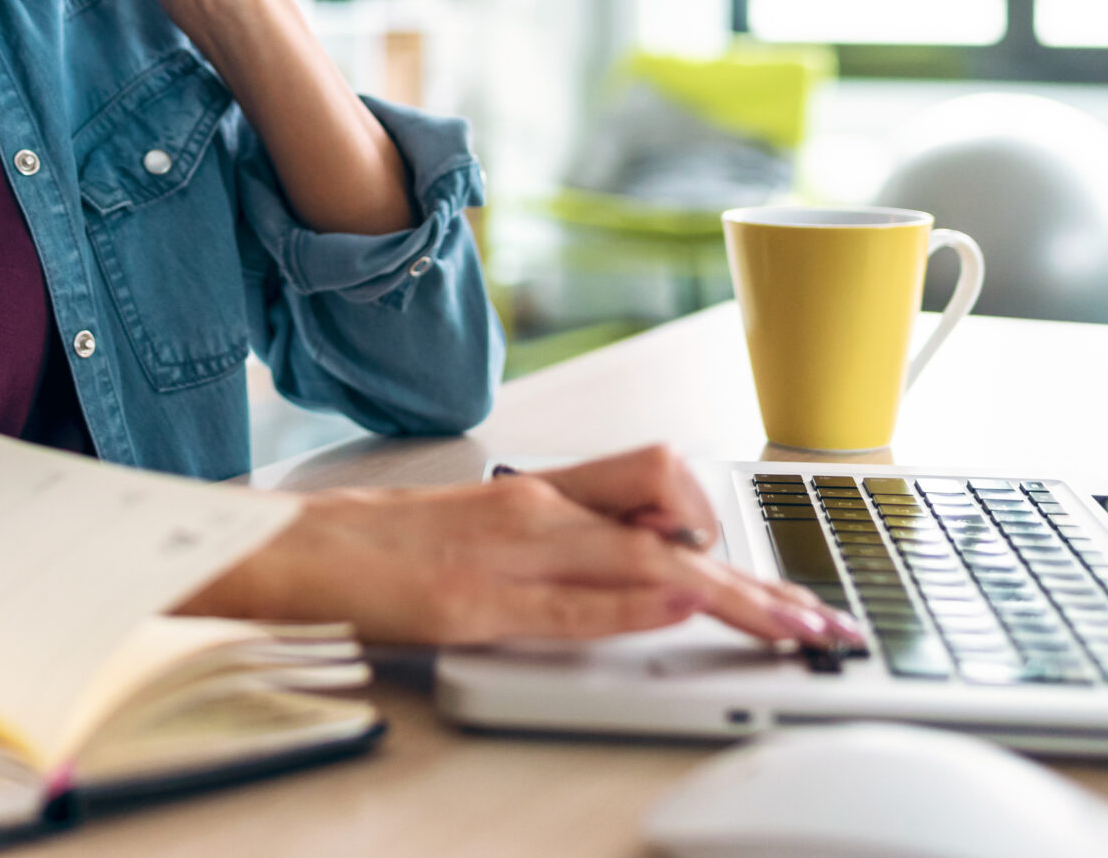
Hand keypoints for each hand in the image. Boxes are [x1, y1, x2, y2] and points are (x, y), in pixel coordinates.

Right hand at [178, 445, 862, 648]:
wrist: (293, 550)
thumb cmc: (385, 544)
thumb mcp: (485, 527)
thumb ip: (560, 539)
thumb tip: (645, 562)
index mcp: (538, 490)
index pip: (655, 480)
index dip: (724, 521)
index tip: (775, 574)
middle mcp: (534, 509)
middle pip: (671, 514)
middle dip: (754, 572)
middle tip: (814, 619)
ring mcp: (507, 554)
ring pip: (643, 558)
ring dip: (728, 593)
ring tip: (786, 628)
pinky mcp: (473, 602)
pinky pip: (571, 601)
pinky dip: (633, 605)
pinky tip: (678, 611)